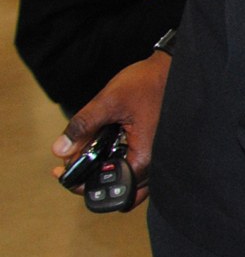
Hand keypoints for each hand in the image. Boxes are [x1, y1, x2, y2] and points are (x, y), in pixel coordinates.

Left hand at [52, 52, 171, 193]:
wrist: (173, 69)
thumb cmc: (149, 82)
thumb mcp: (108, 101)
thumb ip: (83, 126)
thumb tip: (61, 149)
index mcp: (145, 155)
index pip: (111, 184)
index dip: (84, 182)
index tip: (65, 172)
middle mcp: (155, 162)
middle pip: (121, 188)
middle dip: (94, 180)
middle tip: (73, 163)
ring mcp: (157, 157)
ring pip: (128, 179)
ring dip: (105, 171)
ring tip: (86, 153)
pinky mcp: (156, 149)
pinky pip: (134, 166)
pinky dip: (116, 161)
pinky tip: (105, 146)